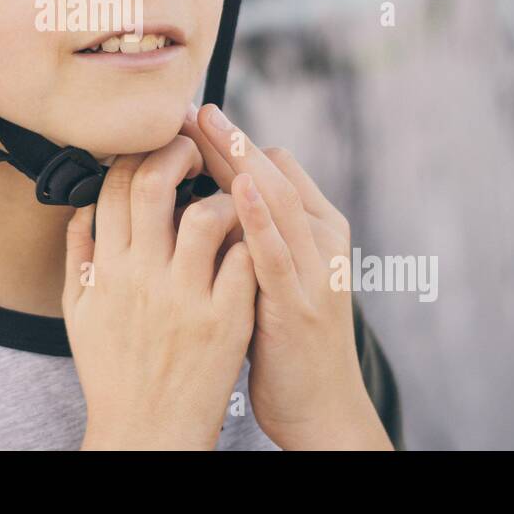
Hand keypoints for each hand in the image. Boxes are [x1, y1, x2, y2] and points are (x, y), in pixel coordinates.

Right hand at [64, 134, 256, 449]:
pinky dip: (250, 241)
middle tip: (198, 153)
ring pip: (207, 216)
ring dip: (223, 197)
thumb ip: (79, 255)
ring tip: (230, 203)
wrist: (146, 433)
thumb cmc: (113, 371)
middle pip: (155, 185)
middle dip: (179, 153)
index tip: (161, 145)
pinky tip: (251, 241)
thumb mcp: (80, 312)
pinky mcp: (225, 321)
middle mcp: (141, 277)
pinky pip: (243, 261)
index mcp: (107, 269)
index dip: (140, 152)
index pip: (116, 185)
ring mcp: (185, 299)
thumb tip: (82, 208)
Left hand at [177, 103, 392, 449]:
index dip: (230, 140)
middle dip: (229, 137)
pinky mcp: (301, 302)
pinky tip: (237, 186)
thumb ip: (250, 233)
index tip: (190, 117)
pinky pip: (276, 250)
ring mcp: (315, 269)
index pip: (272, 166)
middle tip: (190, 105)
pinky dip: (257, 215)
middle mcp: (322, 240)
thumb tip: (208, 193)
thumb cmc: (286, 339)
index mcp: (316, 228)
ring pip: (276, 199)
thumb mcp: (272, 274)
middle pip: (270, 172)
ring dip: (238, 157)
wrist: (320, 407)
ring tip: (208, 123)